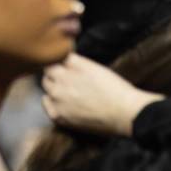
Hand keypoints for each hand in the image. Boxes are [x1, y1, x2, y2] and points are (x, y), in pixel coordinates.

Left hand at [42, 53, 161, 136]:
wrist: (125, 113)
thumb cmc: (117, 90)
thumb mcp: (97, 68)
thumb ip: (77, 63)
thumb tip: (64, 60)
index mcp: (74, 64)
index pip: (56, 57)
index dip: (61, 62)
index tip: (66, 67)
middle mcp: (62, 78)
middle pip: (48, 71)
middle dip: (55, 74)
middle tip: (67, 80)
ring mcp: (58, 97)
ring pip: (46, 86)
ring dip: (53, 87)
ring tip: (67, 92)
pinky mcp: (58, 114)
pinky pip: (46, 103)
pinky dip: (51, 102)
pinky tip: (62, 103)